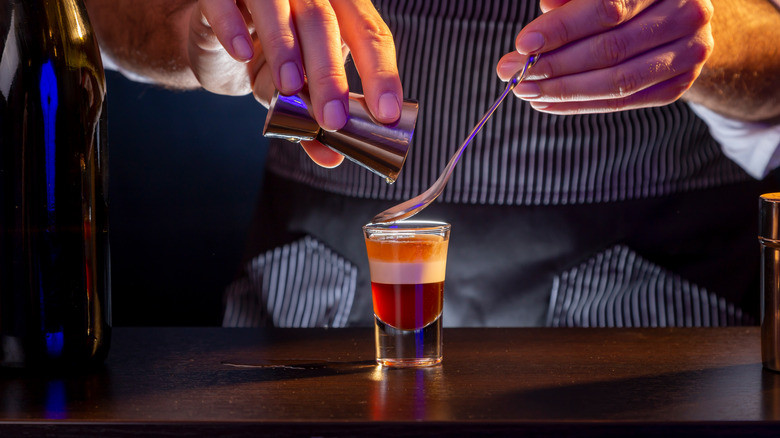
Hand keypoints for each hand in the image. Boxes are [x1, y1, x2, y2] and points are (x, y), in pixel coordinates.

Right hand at [187, 0, 403, 166]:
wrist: (212, 36)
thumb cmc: (268, 59)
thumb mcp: (295, 92)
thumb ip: (314, 120)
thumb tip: (331, 156)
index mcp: (340, 10)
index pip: (370, 35)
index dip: (381, 74)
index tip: (387, 114)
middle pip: (324, 22)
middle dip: (329, 73)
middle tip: (333, 119)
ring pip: (277, 5)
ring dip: (284, 46)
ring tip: (289, 86)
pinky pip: (222, 0)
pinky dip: (232, 25)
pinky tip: (241, 53)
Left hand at [496, 0, 713, 113]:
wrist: (674, 14)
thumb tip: (546, 6)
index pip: (607, 8)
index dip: (562, 28)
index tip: (523, 44)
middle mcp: (687, 13)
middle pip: (610, 49)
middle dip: (554, 64)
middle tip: (513, 73)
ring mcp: (690, 52)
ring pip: (618, 81)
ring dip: (564, 90)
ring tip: (525, 91)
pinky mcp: (680, 83)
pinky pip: (624, 102)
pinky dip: (581, 105)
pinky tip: (547, 102)